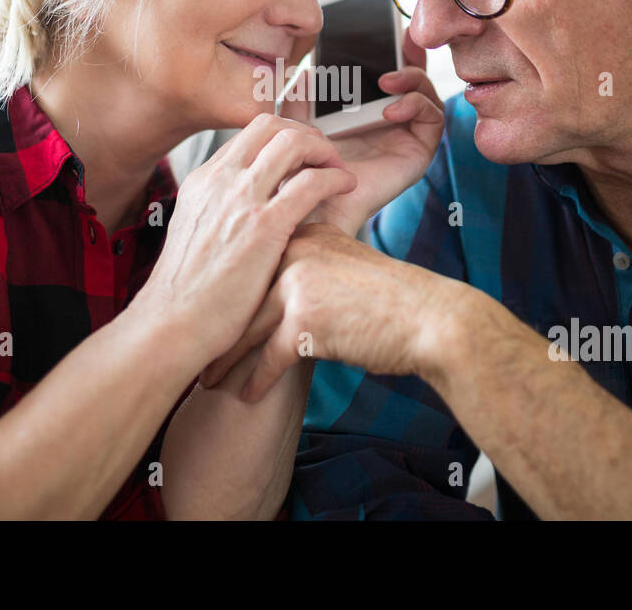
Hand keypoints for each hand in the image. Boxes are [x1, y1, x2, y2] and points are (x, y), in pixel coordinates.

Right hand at [133, 114, 357, 362]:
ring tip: (337, 169)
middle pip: (272, 125)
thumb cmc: (187, 292)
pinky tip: (347, 186)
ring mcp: (242, 200)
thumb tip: (244, 207)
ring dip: (324, 149)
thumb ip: (219, 210)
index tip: (303, 154)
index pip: (250, 133)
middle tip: (324, 157)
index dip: (284, 135)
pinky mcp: (265, 226)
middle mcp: (221, 180)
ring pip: (293, 142)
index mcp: (204, 180)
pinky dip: (336, 176)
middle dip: (306, 133)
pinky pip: (312, 182)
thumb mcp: (195, 232)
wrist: (171, 324)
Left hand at [198, 222, 455, 400]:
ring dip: (227, 362)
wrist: (432, 320)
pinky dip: (256, 381)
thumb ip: (316, 272)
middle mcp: (296, 252)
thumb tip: (284, 294)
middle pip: (245, 298)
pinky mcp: (305, 319)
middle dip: (221, 332)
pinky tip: (246, 396)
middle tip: (199, 356)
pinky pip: (269, 357)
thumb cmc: (396, 304)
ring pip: (248, 330)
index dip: (231, 299)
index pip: (256, 267)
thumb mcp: (350, 269)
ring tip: (211, 382)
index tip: (212, 320)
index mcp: (307, 236)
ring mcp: (298, 283)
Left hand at [280, 29, 444, 235]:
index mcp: (366, 114)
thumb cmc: (307, 172)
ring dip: (413, 79)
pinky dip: (417, 105)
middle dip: (413, 56)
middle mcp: (391, 124)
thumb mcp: (297, 128)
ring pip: (428, 95)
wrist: (315, 206)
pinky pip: (433, 120)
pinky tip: (392, 109)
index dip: (396, 51)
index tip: (392, 30)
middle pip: (416, 80)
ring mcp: (407, 137)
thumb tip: (305, 73)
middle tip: (403, 39)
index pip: (388, 76)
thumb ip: (299, 102)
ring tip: (387, 82)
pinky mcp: (419, 152)